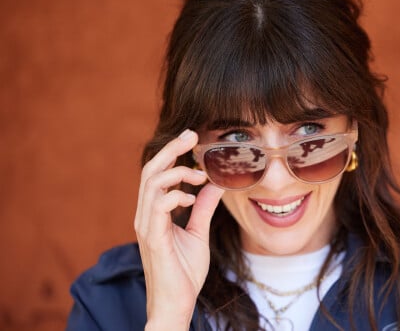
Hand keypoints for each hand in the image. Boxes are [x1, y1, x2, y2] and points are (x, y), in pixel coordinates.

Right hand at [134, 129, 224, 329]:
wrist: (176, 303)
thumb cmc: (184, 271)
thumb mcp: (198, 233)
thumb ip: (202, 208)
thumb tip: (214, 185)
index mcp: (154, 212)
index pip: (157, 173)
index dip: (171, 153)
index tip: (192, 139)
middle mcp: (145, 215)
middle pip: (150, 171)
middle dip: (170, 150)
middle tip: (191, 135)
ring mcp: (146, 226)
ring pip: (151, 183)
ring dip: (177, 172)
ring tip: (199, 175)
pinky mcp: (153, 238)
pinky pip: (158, 207)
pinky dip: (175, 196)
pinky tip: (191, 198)